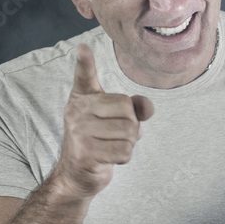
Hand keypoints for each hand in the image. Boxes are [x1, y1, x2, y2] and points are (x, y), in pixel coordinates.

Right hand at [52, 43, 153, 198]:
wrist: (76, 175)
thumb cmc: (100, 141)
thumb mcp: (116, 120)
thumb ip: (135, 108)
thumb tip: (148, 107)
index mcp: (82, 98)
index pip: (84, 76)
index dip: (85, 61)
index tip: (82, 48)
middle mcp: (77, 111)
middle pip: (128, 110)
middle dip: (131, 126)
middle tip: (114, 136)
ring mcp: (79, 132)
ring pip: (129, 132)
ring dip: (128, 144)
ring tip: (111, 147)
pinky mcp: (85, 153)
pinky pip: (125, 151)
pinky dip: (124, 157)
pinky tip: (109, 158)